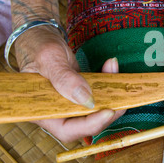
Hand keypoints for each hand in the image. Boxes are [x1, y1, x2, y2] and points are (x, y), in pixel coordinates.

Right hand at [3, 0, 124, 142]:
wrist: (38, 33)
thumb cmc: (37, 46)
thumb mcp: (48, 59)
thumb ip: (65, 80)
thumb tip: (88, 100)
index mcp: (45, 111)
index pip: (73, 129)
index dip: (95, 123)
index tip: (113, 105)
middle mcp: (59, 112)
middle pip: (90, 122)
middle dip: (111, 107)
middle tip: (126, 92)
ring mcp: (71, 103)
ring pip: (98, 108)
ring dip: (113, 93)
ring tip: (117, 71)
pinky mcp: (80, 92)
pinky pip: (100, 93)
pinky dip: (110, 82)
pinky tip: (112, 65)